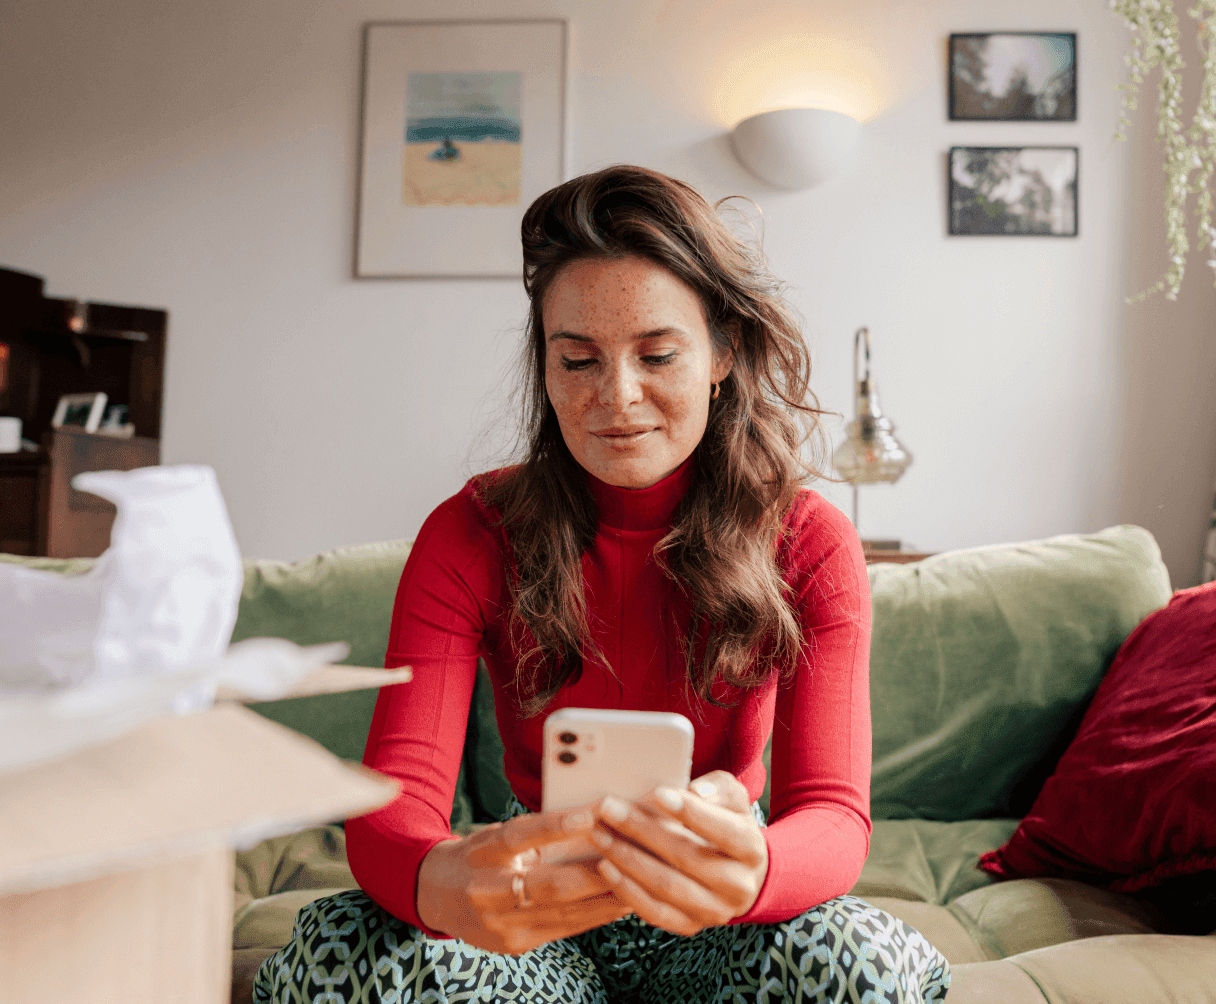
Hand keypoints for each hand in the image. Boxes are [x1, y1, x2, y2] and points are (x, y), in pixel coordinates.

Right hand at [416, 805, 630, 954]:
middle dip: (600, 873)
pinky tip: (621, 904)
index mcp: (484, 852)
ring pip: (566, 913)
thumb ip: (535, 833)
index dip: (557, 825)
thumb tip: (593, 821)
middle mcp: (489, 891)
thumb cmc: (478, 855)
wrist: (436, 895)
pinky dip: (596, 915)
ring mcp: (501, 925)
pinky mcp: (515, 946)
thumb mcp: (496, 835)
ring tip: (642, 882)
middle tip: (636, 857)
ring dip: (608, 898)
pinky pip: (565, 929)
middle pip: (552, 885)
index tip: (593, 813)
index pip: (521, 835)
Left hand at [589, 771, 768, 936]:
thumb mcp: (733, 800)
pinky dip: (627, 889)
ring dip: (627, 859)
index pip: (724, 831)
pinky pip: (655, 912)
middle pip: (686, 857)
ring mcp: (714, 911)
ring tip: (600, 834)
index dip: (691, 812)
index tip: (658, 792)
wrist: (742, 875)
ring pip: (666, 886)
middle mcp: (738, 886)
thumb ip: (718, 789)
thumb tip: (695, 791)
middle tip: (609, 808)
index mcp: (753, 850)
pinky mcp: (691, 926)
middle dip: (642, 830)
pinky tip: (606, 865)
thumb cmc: (729, 824)